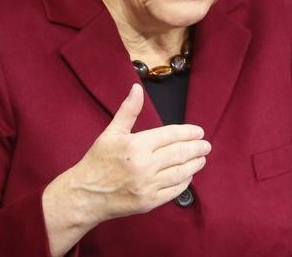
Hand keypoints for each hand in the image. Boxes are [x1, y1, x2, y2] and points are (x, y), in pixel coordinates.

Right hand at [43, 83, 210, 255]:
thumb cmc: (98, 161)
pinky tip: (188, 175)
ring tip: (202, 158)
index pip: (171, 135)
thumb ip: (128, 111)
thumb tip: (137, 88)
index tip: (198, 132)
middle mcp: (145, 165)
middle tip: (206, 145)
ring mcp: (148, 185)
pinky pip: (174, 191)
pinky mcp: (149, 202)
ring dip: (195, 164)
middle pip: (180, 153)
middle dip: (197, 148)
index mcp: (137, 145)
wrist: (85, 195)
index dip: (188, 132)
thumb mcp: (111, 133)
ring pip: (181, 172)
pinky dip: (185, 182)